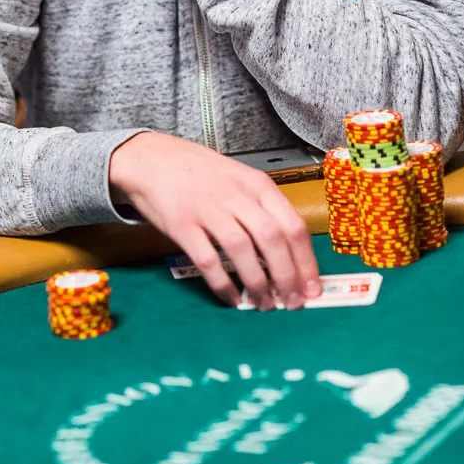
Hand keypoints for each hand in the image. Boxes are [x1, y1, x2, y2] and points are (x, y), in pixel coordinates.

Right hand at [109, 131, 320, 310]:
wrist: (151, 159)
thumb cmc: (199, 172)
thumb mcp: (239, 178)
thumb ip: (262, 207)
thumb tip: (289, 253)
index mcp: (256, 184)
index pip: (293, 225)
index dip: (306, 262)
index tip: (313, 288)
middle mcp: (236, 195)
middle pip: (272, 240)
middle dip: (287, 277)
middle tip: (292, 303)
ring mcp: (208, 209)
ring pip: (242, 251)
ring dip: (258, 283)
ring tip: (265, 305)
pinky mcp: (182, 225)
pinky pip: (208, 261)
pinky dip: (222, 284)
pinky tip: (232, 298)